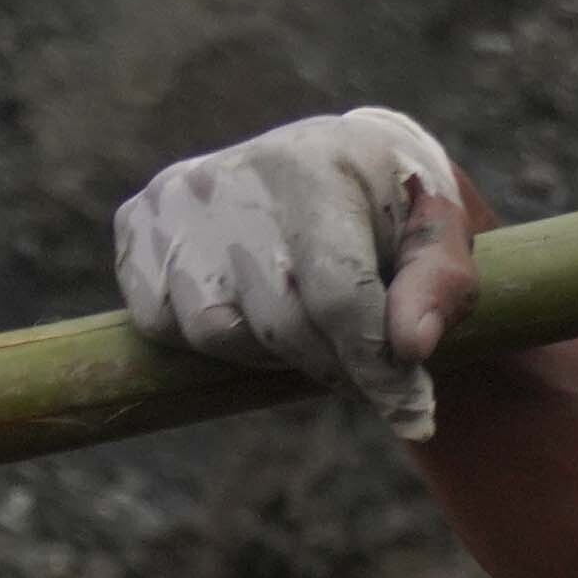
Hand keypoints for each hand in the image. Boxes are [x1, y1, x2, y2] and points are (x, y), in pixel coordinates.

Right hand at [109, 108, 471, 438]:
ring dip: (267, 353)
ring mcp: (175, 198)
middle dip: (332, 365)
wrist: (334, 162)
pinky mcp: (136, 222)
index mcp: (315, 167)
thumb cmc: (395, 211)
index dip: (375, 367)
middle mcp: (233, 176)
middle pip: (277, 324)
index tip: (412, 414)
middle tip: (362, 365)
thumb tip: (411, 347)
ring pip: (212, 332)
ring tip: (306, 326)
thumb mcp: (442, 234)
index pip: (338, 293)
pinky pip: (159, 322)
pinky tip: (250, 308)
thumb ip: (441, 285)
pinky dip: (208, 338)